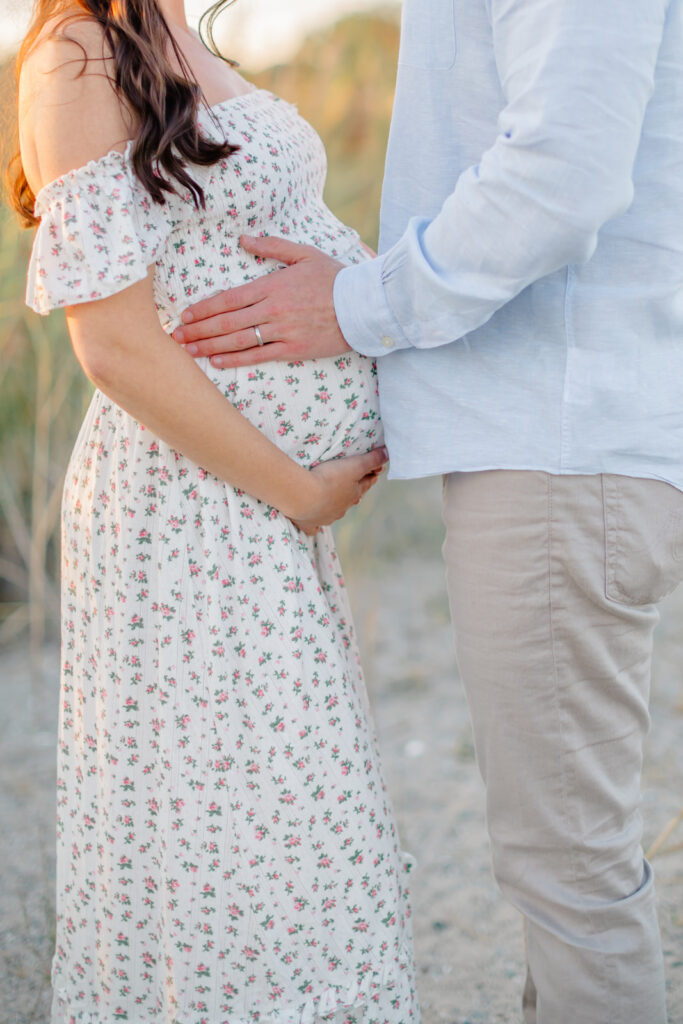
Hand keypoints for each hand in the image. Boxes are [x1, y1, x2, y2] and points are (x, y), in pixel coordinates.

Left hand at [173, 235, 352, 367]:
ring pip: (237, 340)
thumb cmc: (336, 278)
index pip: (228, 299)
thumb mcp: (304, 254)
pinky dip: (236, 359)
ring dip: (209, 346)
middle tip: (176, 337)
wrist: (364, 305)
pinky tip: (217, 362)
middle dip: (198, 330)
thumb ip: (272, 246)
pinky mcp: (294, 350)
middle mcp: (272, 309)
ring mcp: (282, 331)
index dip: (204, 308)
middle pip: (226, 321)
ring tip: (189, 351)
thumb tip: (244, 239)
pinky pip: (259, 356)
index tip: (185, 315)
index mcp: (272, 285)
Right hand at [288, 447, 387, 534]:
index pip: (366, 484)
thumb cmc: (330, 478)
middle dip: (353, 493)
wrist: (304, 496)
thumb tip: (388, 454)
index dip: (370, 477)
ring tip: (331, 500)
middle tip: (352, 486)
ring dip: (335, 507)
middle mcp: (343, 508)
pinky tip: (314, 525)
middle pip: (351, 500)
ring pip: (335, 513)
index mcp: (354, 494)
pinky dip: (315, 526)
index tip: (374, 473)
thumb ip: (372, 459)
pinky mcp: (310, 523)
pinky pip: (313, 528)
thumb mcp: (354, 465)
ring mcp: (327, 517)